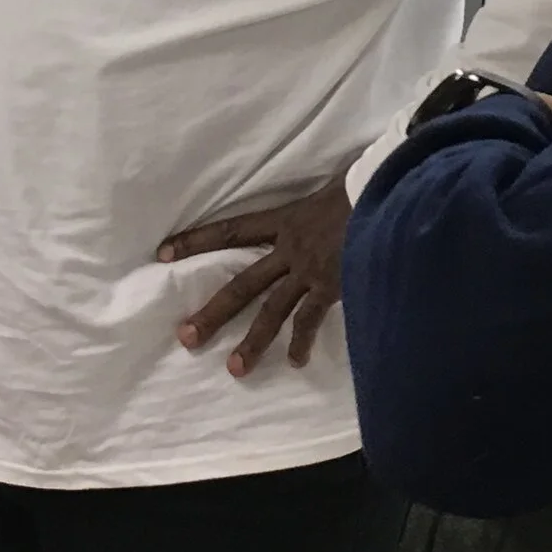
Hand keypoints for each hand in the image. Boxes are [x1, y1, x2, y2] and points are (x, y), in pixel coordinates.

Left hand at [160, 176, 352, 377]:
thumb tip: (329, 186)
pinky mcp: (333, 286)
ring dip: (253, 341)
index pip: (231, 230)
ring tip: (234, 369)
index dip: (196, 240)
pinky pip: (312, 320)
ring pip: (272, 311)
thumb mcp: (333, 182)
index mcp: (285, 219)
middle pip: (241, 284)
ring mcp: (310, 271)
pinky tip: (296, 362)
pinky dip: (303, 342)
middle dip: (213, 312)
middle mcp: (290, 248)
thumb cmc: (364, 181)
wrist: (389, 192)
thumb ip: (321, 194)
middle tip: (186, 337)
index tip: (162, 253)